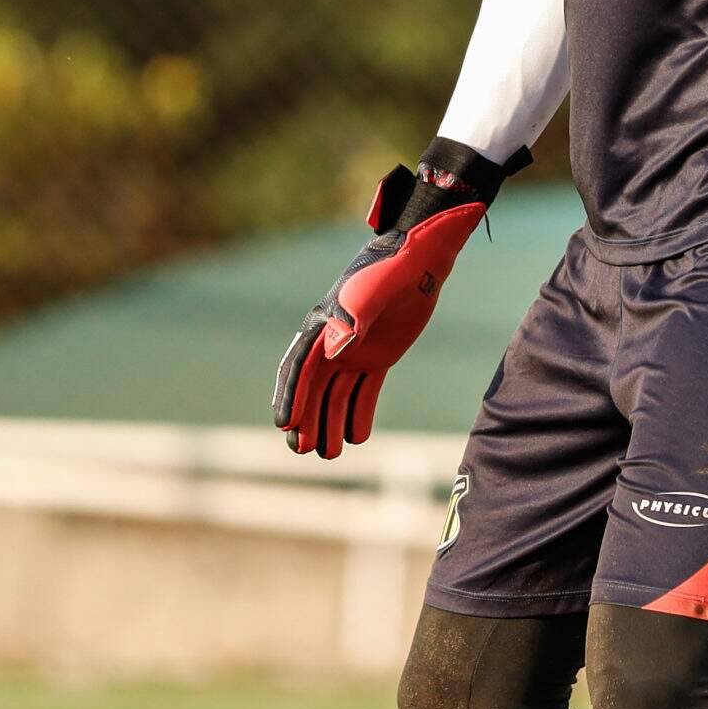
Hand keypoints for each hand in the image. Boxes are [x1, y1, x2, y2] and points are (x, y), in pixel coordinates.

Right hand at [273, 139, 525, 458]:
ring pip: (337, 393)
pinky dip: (359, 412)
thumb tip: (335, 353)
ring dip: (330, 421)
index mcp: (325, 323)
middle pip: (313, 387)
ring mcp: (355, 348)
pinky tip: (357, 436)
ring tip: (329, 454)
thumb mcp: (376, 289)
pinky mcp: (379, 354)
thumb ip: (355, 318)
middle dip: (306, 418)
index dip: (290, 396)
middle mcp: (334, 340)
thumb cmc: (395, 266)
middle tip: (302, 450)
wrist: (422, 254)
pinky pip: (364, 389)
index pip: (300, 367)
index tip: (285, 425)